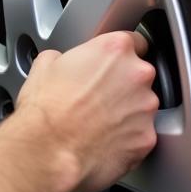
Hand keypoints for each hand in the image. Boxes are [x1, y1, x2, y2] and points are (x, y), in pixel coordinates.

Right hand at [14, 31, 158, 191]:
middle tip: (96, 97)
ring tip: (97, 123)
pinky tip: (103, 141)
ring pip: (142, 106)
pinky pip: (141, 135)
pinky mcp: (146, 139)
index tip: (112, 64)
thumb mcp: (44, 64)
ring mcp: (146, 108)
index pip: (136, 41)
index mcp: (114, 49)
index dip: (121, 55)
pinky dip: (126, 138)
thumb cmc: (45, 110)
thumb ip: (65, 56)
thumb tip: (62, 62)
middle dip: (123, 85)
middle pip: (140, 75)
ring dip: (126, 112)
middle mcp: (137, 75)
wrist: (47, 150)